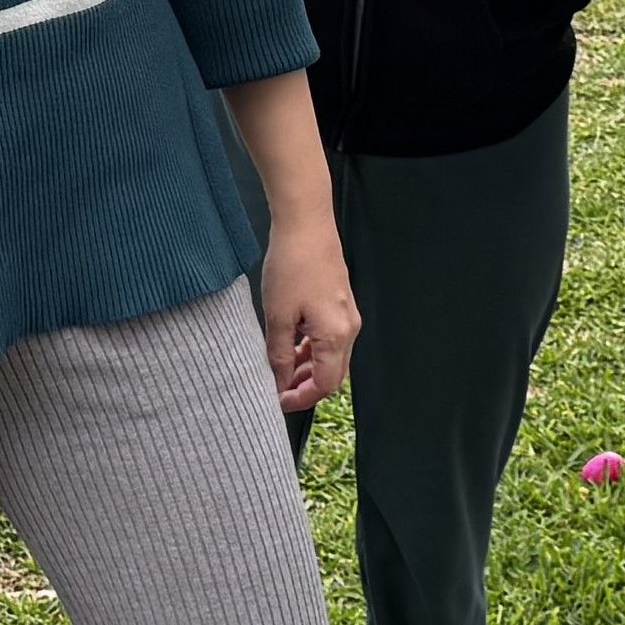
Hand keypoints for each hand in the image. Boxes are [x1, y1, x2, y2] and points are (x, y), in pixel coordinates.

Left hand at [259, 214, 357, 411]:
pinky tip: (290, 345)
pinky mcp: (341, 304)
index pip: (325, 384)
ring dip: (306, 367)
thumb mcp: (278, 316)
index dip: (301, 398)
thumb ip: (279, 355)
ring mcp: (347, 315)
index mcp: (336, 335)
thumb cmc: (292, 264)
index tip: (276, 401)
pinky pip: (330, 338)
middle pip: (332, 374)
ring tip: (278, 367)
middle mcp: (349, 328)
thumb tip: (278, 382)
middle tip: (275, 388)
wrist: (305, 223)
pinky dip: (311, 349)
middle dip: (304, 386)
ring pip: (330, 356)